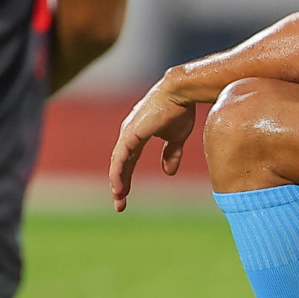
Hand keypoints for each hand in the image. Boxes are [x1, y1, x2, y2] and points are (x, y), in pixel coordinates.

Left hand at [109, 81, 196, 211]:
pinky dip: (117, 174)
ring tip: (119, 200)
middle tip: (120, 204)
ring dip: (117, 183)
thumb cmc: (180, 110)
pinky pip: (120, 158)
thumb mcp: (177, 138)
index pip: (128, 160)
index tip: (126, 195)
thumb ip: (171, 154)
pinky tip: (118, 188)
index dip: (127, 177)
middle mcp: (128, 134)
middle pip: (120, 164)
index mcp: (137, 135)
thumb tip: (168, 172)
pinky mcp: (130, 134)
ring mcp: (127, 133)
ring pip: (117, 164)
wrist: (181, 93)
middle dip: (120, 185)